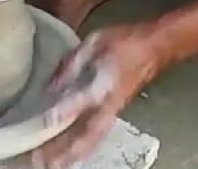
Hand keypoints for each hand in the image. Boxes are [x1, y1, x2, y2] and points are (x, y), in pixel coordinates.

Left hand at [32, 24, 166, 168]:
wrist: (154, 48)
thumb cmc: (124, 41)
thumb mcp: (95, 41)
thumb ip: (72, 63)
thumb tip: (52, 84)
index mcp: (107, 79)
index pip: (85, 98)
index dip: (67, 109)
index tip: (47, 119)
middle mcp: (111, 101)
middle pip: (90, 132)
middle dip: (67, 149)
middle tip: (43, 161)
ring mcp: (114, 110)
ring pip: (93, 138)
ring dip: (72, 153)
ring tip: (50, 165)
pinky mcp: (114, 113)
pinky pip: (96, 135)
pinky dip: (81, 148)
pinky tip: (68, 155)